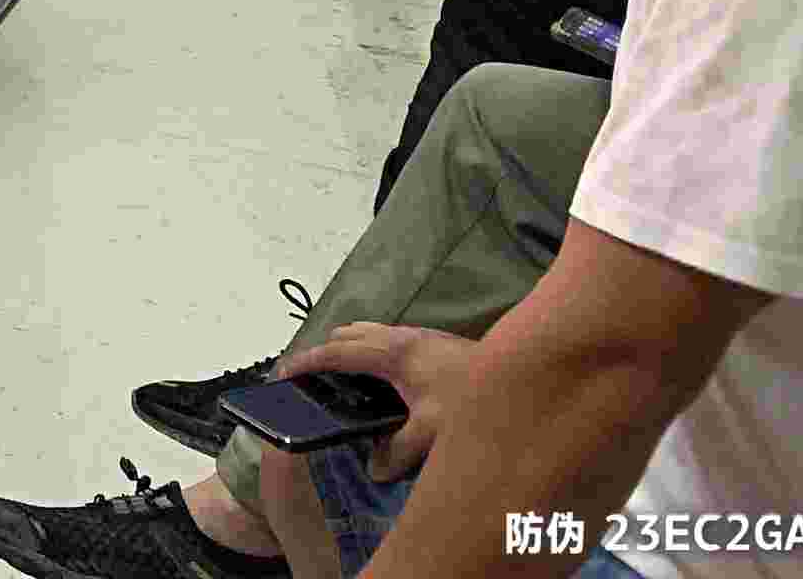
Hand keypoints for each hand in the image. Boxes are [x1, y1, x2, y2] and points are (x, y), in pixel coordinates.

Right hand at [284, 319, 476, 485]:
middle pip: (347, 335)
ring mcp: (418, 337)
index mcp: (390, 354)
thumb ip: (399, 452)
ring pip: (369, 333)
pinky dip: (374, 353)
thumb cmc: (473, 398)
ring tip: (347, 380)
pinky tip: (391, 385)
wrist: (520, 373)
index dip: (305, 362)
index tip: (282, 372)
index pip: (335, 353)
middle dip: (326, 353)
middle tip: (315, 380)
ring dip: (351, 350)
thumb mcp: (433, 432)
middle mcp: (400, 338)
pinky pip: (388, 340)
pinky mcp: (433, 342)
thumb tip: (376, 469)